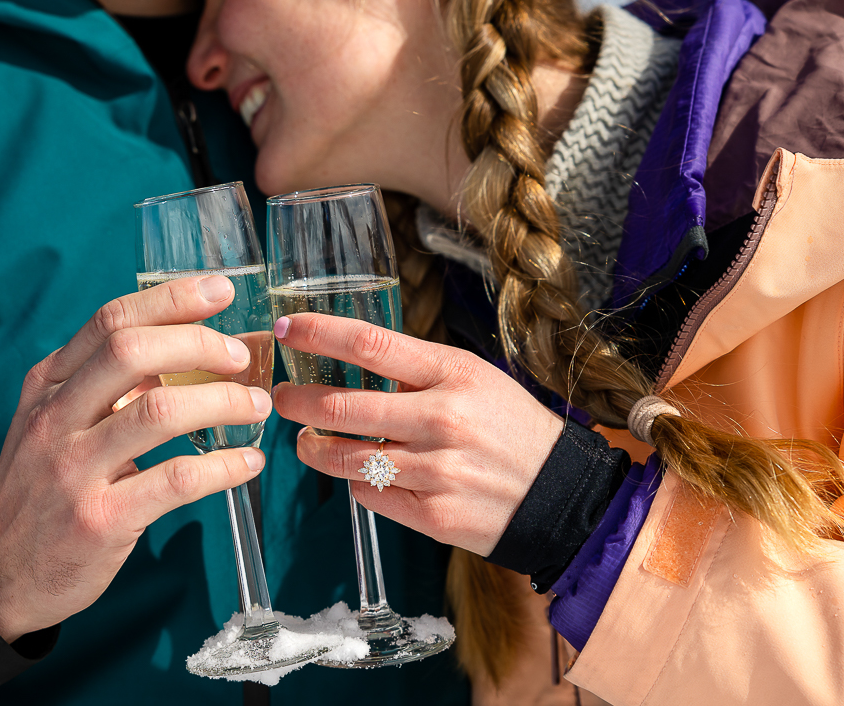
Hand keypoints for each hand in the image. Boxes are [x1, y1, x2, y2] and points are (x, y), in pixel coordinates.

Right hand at [0, 275, 269, 642]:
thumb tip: (186, 347)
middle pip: (132, 351)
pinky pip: (176, 480)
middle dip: (199, 343)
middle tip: (241, 356)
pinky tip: (248, 463)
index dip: (171, 299)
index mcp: (47, 384)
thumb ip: (106, 385)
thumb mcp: (54, 422)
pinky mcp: (100, 519)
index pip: (110, 320)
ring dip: (223, 402)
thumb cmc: (40, 488)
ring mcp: (74, 468)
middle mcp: (55, 418)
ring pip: (160, 411)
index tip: (219, 290)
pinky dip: (223, 466)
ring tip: (255, 407)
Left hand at [275, 313, 561, 556]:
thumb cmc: (509, 428)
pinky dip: (355, 482)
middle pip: (343, 405)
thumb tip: (348, 359)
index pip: (370, 345)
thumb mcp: (474, 379)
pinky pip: (368, 494)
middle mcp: (441, 419)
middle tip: (281, 396)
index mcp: (452, 374)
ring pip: (345, 457)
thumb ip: (415, 371)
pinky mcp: (432, 514)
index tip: (287, 328)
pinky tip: (358, 473)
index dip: (319, 334)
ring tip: (305, 441)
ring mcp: (436, 470)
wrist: (563, 494)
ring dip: (313, 448)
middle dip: (297, 400)